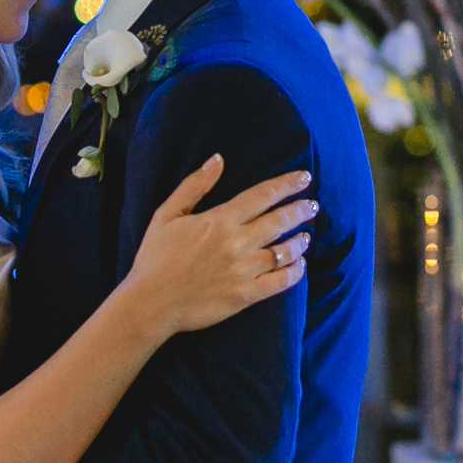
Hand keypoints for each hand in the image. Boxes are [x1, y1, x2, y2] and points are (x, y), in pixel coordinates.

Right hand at [120, 155, 314, 337]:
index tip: (303, 177)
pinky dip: (295, 272)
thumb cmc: (155, 257)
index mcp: (219, 220)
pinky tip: (299, 265)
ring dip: (300, 241)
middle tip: (312, 205)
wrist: (150, 303)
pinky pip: (280, 282)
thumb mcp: (167, 214)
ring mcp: (243, 270)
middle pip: (279, 221)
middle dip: (300, 210)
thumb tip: (218, 159)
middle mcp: (236, 243)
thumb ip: (194, 186)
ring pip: (284, 251)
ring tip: (306, 236)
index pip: (262, 196)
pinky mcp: (245, 295)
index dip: (287, 184)